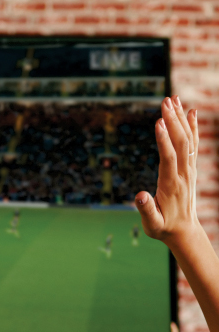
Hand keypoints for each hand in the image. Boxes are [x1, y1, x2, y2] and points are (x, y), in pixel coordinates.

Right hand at [135, 96, 198, 241]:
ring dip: (180, 119)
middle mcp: (183, 174)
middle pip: (180, 143)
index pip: (169, 158)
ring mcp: (188, 170)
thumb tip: (139, 196)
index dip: (164, 140)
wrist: (183, 231)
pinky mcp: (190, 168)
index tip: (159, 121)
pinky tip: (190, 112)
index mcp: (171, 186)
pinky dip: (192, 127)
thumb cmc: (163, 228)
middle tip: (165, 101)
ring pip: (187, 140)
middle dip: (173, 121)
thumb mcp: (151, 224)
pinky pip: (193, 144)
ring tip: (173, 100)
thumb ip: (146, 210)